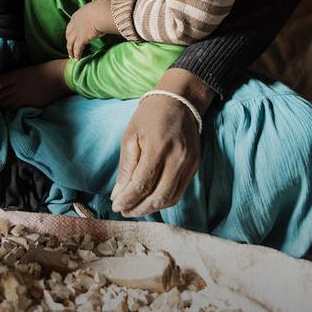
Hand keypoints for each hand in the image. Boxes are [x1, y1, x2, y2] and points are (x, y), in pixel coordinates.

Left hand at [66, 0, 116, 58]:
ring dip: (70, 50)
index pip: (71, 25)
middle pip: (68, 34)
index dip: (70, 31)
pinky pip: (77, 49)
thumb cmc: (102, 9)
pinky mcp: (81, 39)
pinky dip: (77, 54)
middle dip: (68, 41)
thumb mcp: (94, 9)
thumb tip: (100, 14)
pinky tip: (77, 59)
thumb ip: (94, 13)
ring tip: (71, 56)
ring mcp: (77, 32)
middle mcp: (75, 24)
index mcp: (77, 15)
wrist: (101, 13)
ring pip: (70, 43)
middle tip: (69, 47)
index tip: (70, 35)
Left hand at [111, 69, 213, 216]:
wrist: (179, 101)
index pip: (142, 184)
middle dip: (139, 208)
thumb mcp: (130, 136)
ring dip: (151, 208)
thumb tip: (118, 195)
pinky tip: (151, 200)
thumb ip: (126, 167)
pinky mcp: (195, 166)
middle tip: (124, 210)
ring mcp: (189, 164)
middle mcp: (178, 158)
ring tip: (135, 208)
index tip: (116, 205)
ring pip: (170, 198)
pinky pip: (179, 191)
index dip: (128, 199)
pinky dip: (164, 200)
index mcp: (158, 148)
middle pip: (158, 197)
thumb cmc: (150, 116)